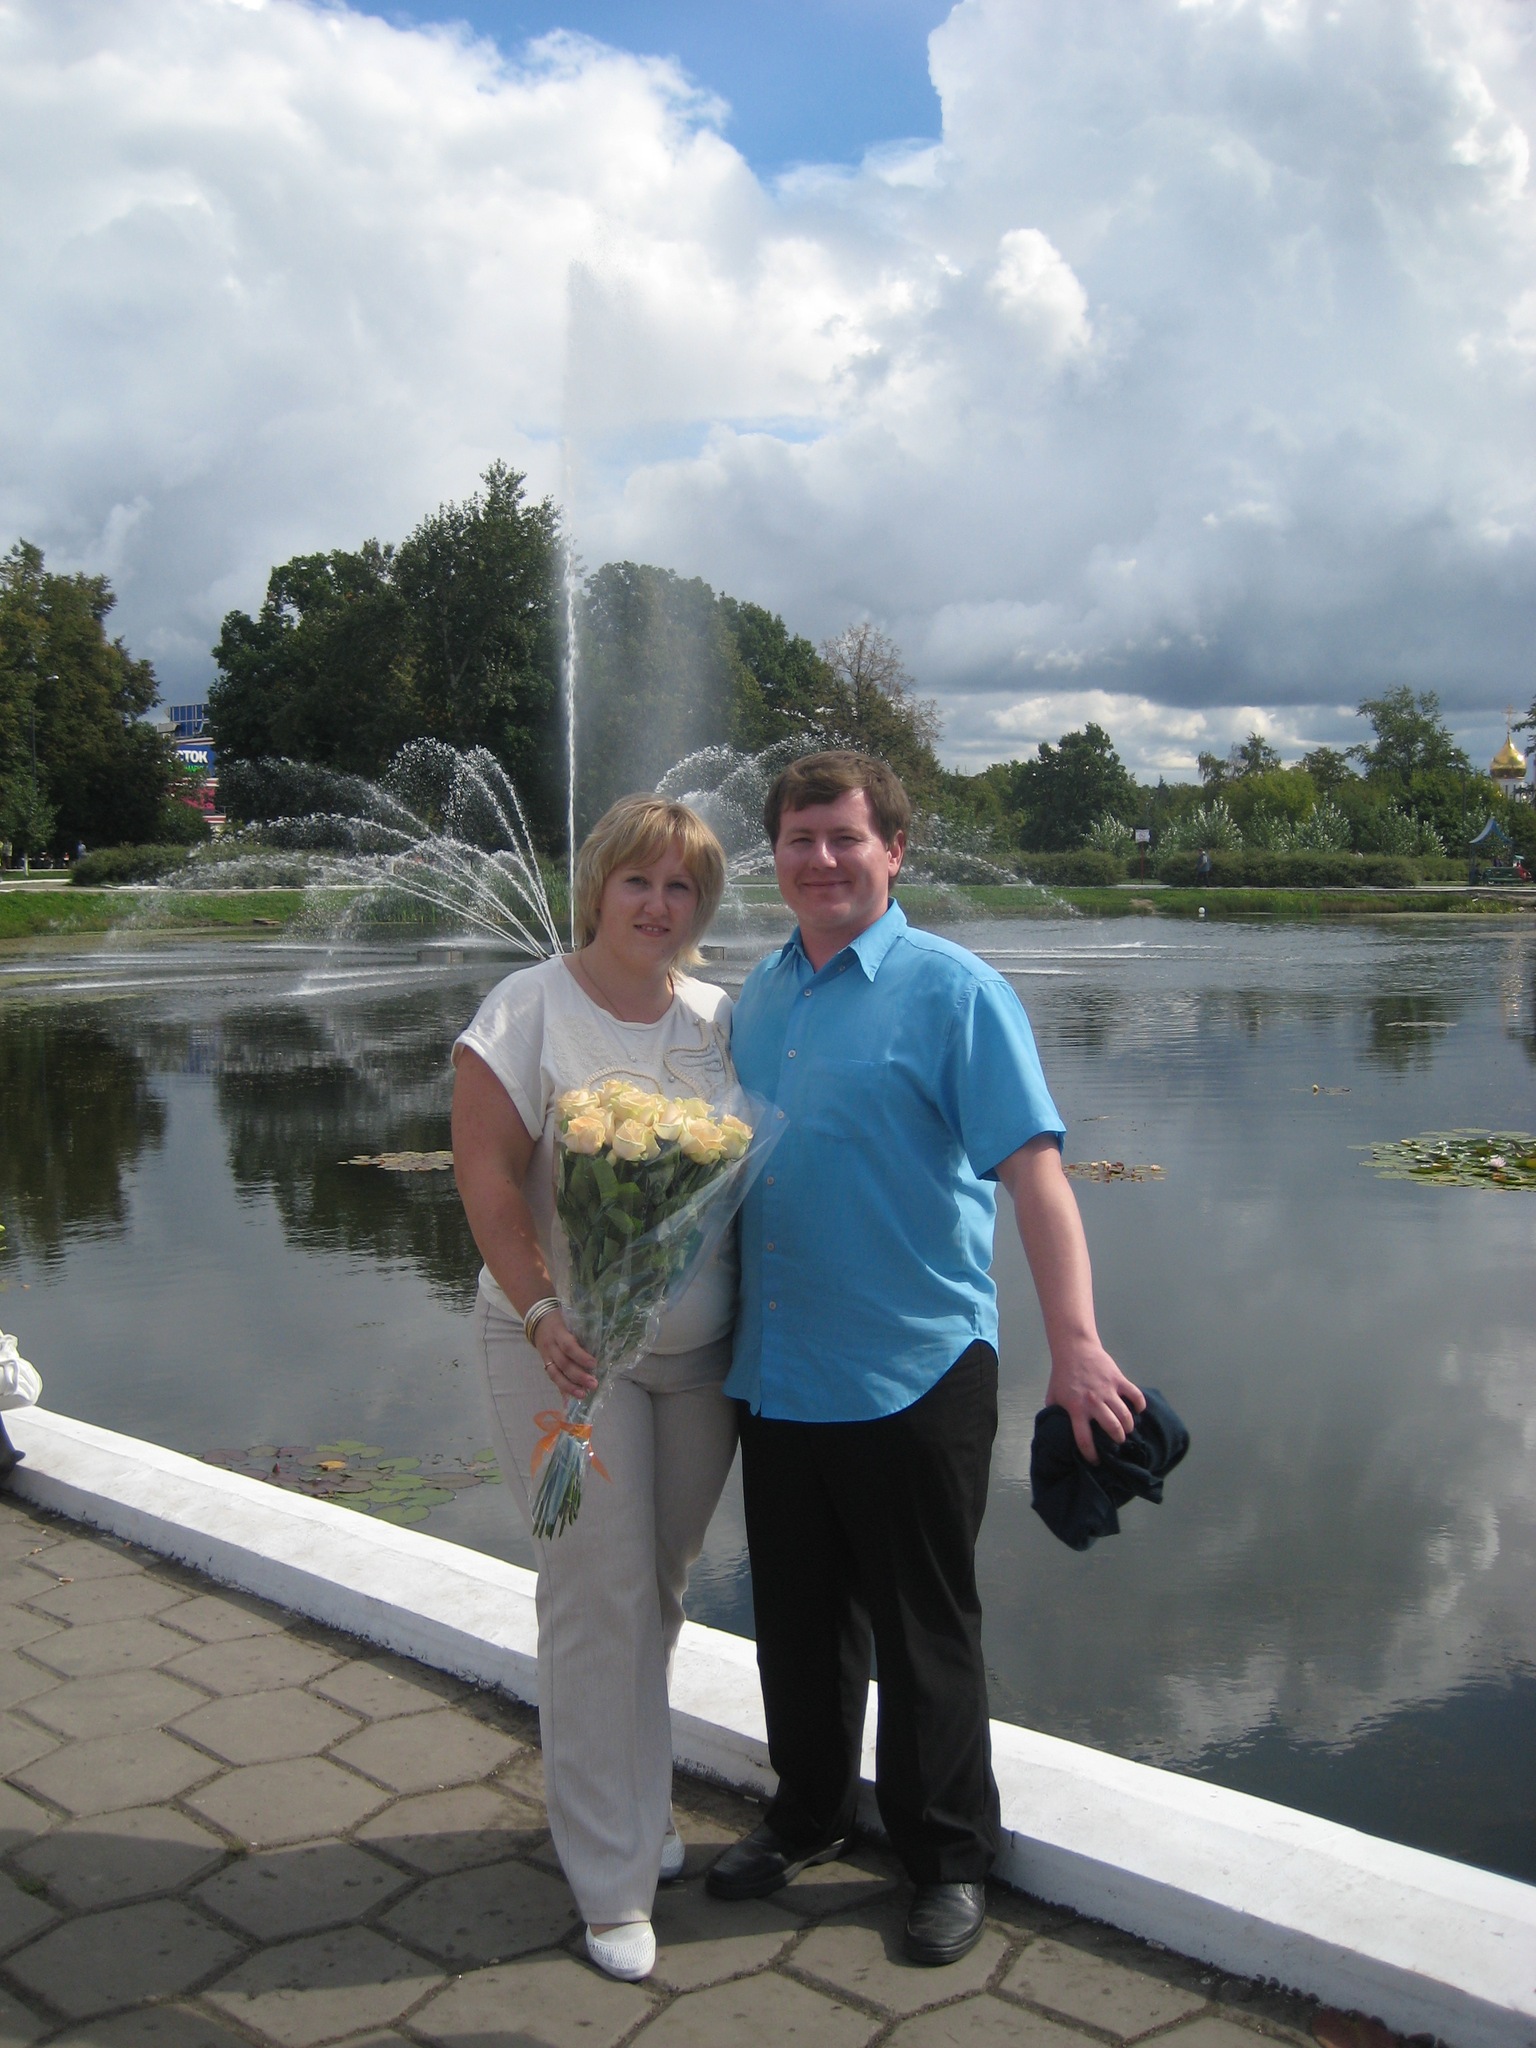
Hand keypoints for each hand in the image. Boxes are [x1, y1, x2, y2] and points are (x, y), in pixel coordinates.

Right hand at [533, 1311, 598, 1401]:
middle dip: (578, 1376)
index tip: (594, 1364)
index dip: (580, 1356)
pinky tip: (572, 1397)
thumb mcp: (570, 1320)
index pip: (568, 1346)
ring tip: (583, 1394)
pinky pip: (553, 1378)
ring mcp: (546, 1356)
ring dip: (569, 1387)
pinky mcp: (545, 1364)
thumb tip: (602, 1347)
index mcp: (558, 1332)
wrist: (538, 1320)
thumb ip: (582, 1332)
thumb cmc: (561, 1319)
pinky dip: (562, 1388)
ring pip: (555, 1374)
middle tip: (593, 1384)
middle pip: (563, 1363)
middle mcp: (550, 1346)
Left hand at [1046, 1340, 1144, 1462]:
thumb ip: (1055, 1414)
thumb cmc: (1062, 1375)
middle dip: (1118, 1439)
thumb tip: (1053, 1431)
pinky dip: (1140, 1405)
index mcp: (1076, 1408)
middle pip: (1111, 1427)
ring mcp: (1107, 1390)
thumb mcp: (1053, 1397)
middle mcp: (1093, 1402)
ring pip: (1125, 1415)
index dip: (1091, 1454)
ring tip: (1127, 1429)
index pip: (1084, 1439)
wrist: (1074, 1349)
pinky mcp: (1118, 1379)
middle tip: (1118, 1441)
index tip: (1096, 1461)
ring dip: (1129, 1426)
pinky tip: (1138, 1410)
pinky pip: (1135, 1395)